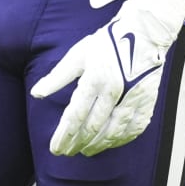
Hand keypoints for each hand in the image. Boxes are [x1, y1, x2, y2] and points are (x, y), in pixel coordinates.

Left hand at [31, 0, 184, 156]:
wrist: (144, 33)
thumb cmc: (108, 43)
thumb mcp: (78, 55)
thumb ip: (57, 76)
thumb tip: (37, 93)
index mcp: (95, 78)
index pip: (75, 116)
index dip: (64, 136)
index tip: (56, 148)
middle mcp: (114, 90)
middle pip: (93, 127)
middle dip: (77, 143)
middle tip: (67, 152)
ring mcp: (133, 97)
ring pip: (113, 132)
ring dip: (97, 145)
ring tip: (85, 151)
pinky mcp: (147, 101)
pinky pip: (134, 128)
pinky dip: (121, 140)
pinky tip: (111, 144)